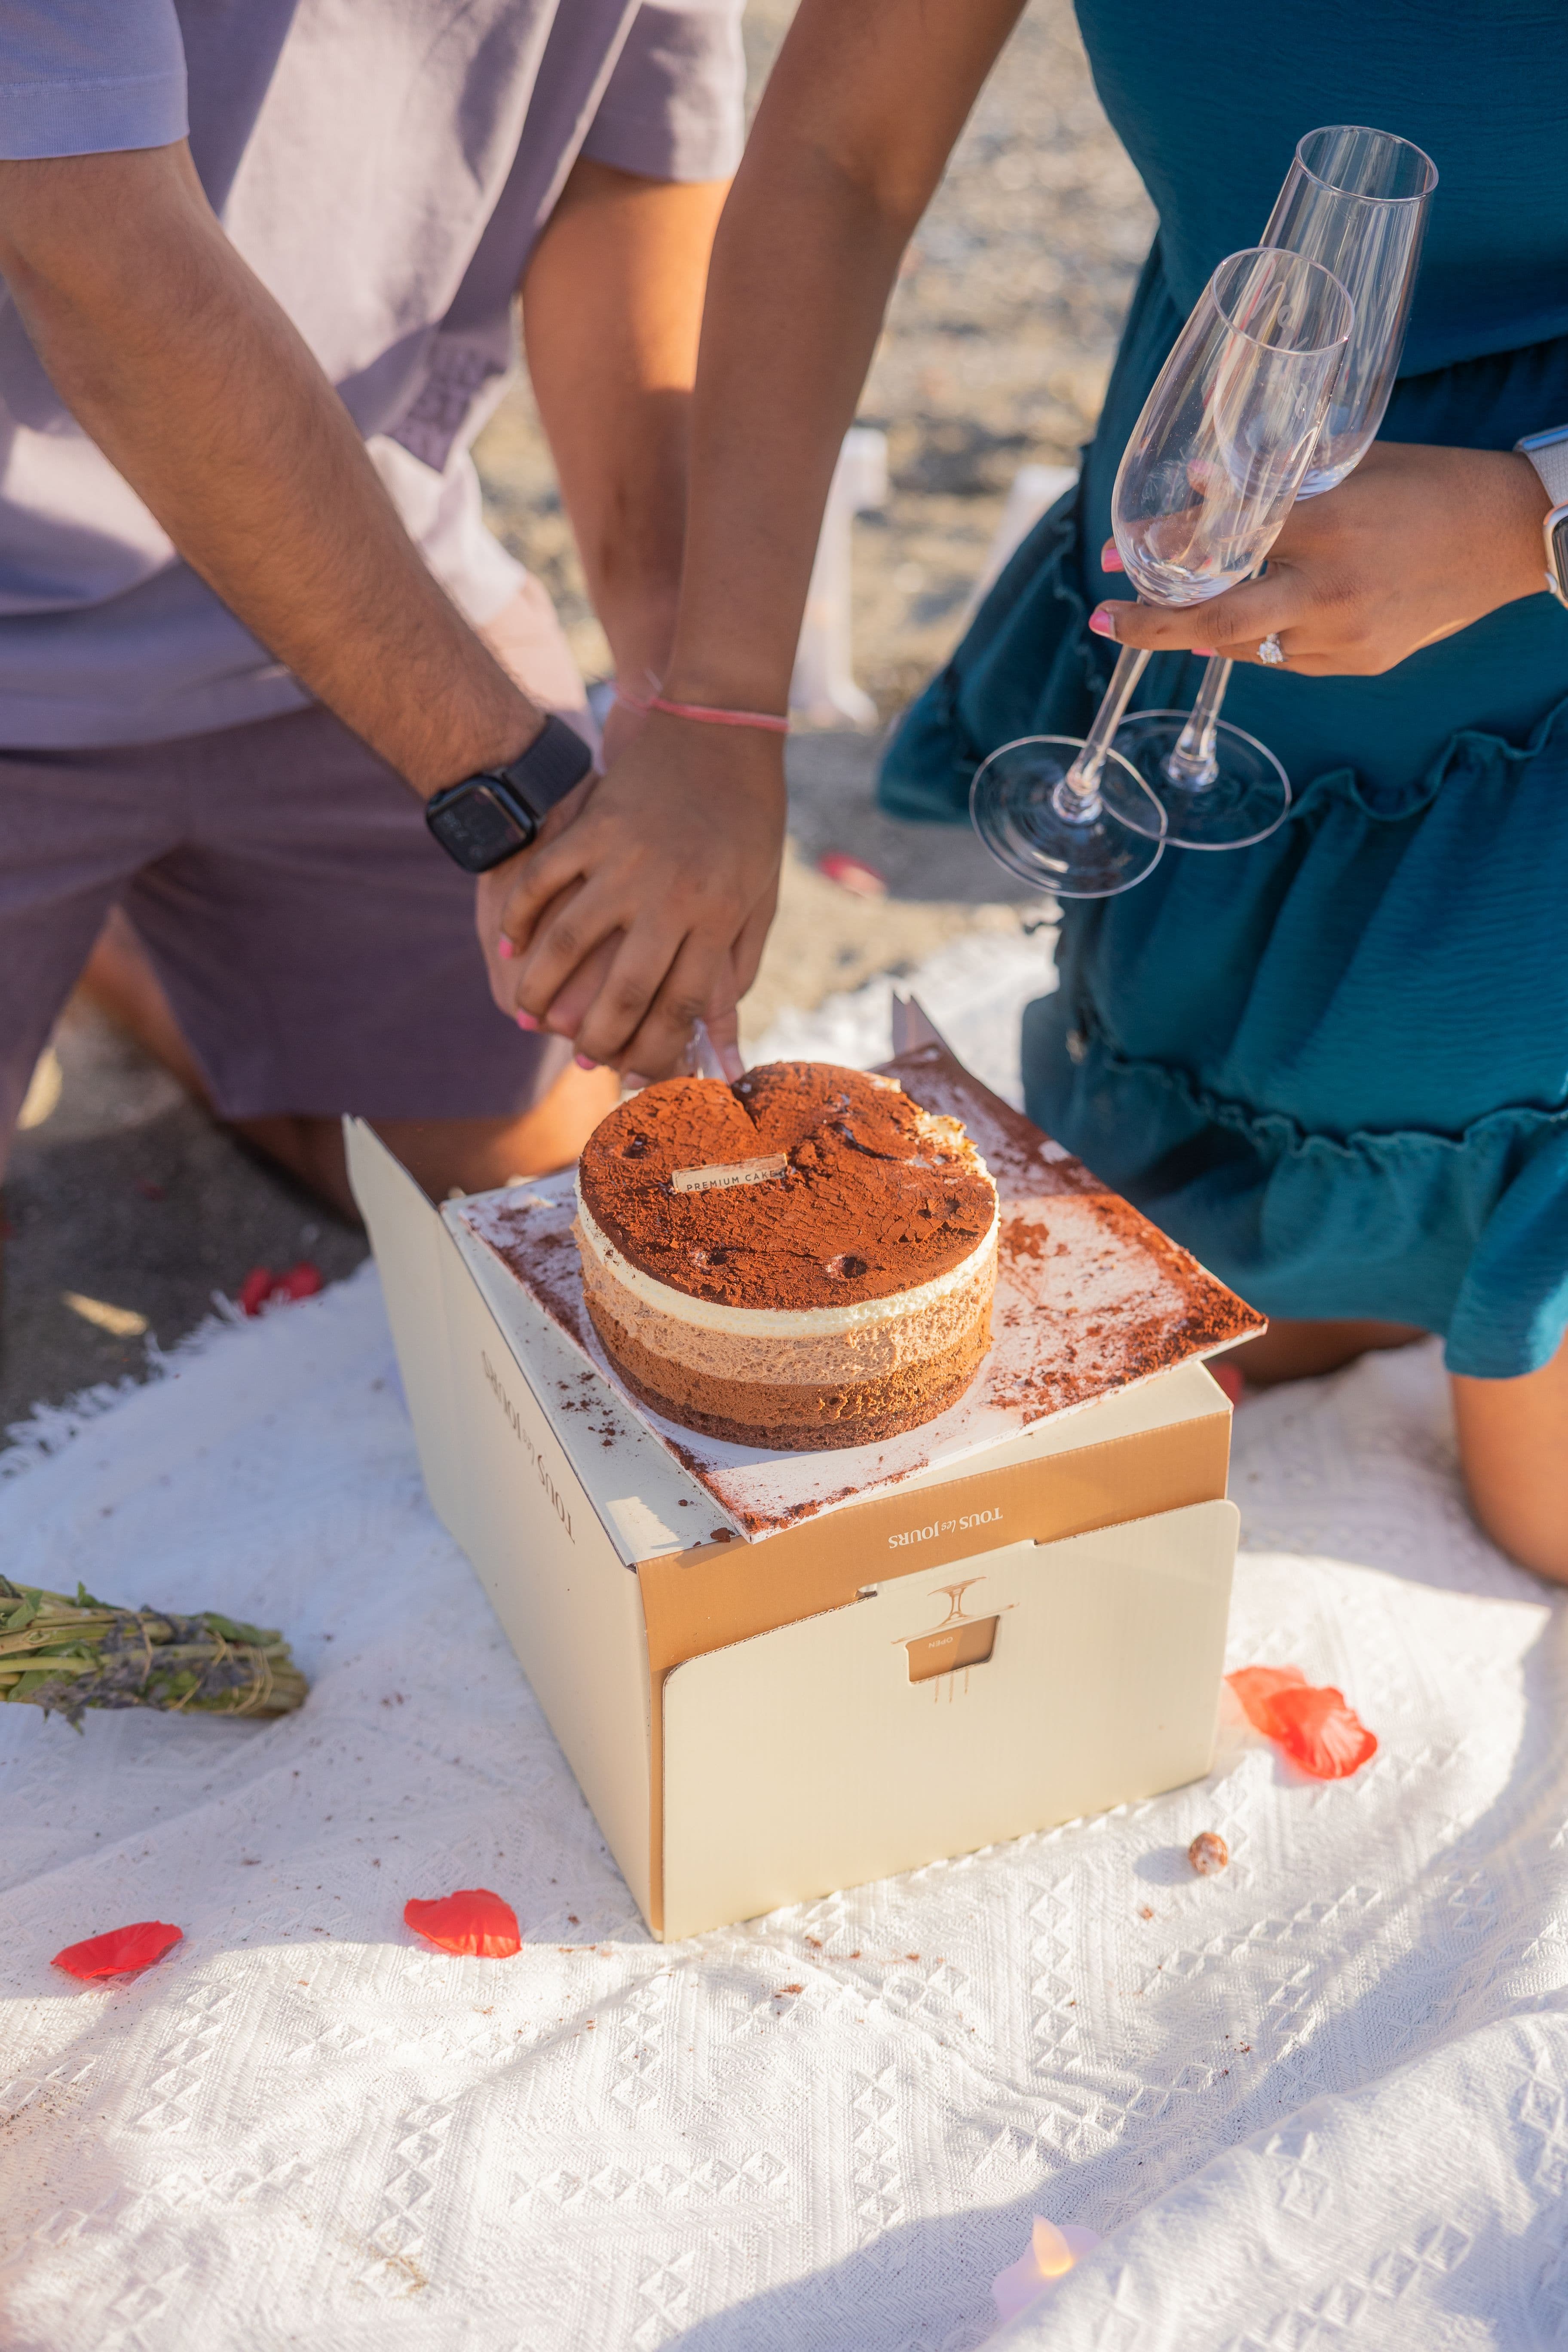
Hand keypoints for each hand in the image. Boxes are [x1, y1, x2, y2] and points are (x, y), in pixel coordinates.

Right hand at [483, 711, 785, 1080]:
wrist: (723, 726)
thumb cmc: (749, 819)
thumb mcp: (759, 898)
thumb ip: (736, 970)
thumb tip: (723, 1048)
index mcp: (717, 917)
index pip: (679, 1006)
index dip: (654, 1050)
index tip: (636, 1073)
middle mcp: (670, 895)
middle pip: (621, 991)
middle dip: (597, 1039)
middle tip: (582, 1059)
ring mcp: (624, 860)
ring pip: (567, 945)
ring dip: (541, 991)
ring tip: (531, 1017)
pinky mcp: (591, 827)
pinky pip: (541, 884)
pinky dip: (520, 920)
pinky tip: (511, 951)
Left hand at [1092, 443, 1551, 676]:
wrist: (1508, 535)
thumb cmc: (1427, 485)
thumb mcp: (1351, 464)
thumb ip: (1273, 476)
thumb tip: (1197, 480)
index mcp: (1326, 522)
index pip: (1220, 543)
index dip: (1160, 552)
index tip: (1110, 557)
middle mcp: (1328, 586)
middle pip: (1213, 622)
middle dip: (1149, 625)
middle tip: (1105, 620)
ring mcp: (1343, 633)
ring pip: (1247, 646)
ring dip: (1204, 631)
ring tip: (1177, 612)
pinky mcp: (1359, 662)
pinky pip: (1289, 659)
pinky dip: (1260, 640)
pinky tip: (1254, 620)